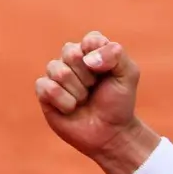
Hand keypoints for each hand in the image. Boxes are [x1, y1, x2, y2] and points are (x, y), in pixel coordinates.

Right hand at [35, 31, 143, 159]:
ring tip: (84, 100)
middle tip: (94, 88)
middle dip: (87, 76)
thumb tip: (87, 59)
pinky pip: (46, 87)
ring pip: (57, 70)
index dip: (100, 58)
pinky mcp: (45, 93)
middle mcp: (71, 59)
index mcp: (92, 50)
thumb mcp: (128, 74)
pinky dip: (64, 101)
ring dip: (77, 91)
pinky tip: (71, 109)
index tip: (107, 74)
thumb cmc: (119, 103)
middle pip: (70, 52)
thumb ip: (115, 55)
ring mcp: (56, 75)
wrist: (110, 134)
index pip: (90, 40)